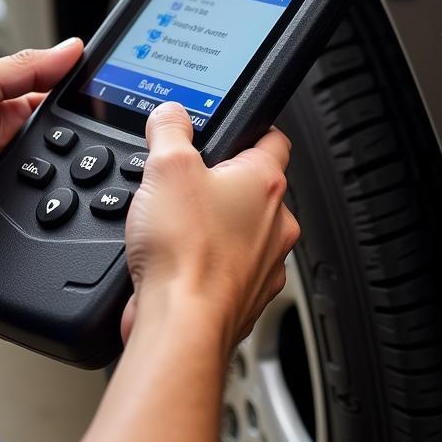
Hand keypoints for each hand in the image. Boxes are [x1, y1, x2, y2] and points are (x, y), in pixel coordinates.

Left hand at [0, 38, 83, 274]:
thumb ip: (22, 69)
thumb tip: (71, 48)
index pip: (52, 104)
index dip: (80, 106)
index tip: (115, 104)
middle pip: (57, 150)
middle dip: (75, 152)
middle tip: (93, 150)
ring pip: (49, 191)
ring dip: (57, 189)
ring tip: (66, 184)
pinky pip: (24, 228)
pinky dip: (37, 224)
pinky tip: (46, 218)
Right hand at [120, 103, 299, 355]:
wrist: (181, 326)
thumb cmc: (185, 252)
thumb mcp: (166, 167)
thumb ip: (170, 130)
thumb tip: (172, 115)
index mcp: (265, 182)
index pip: (273, 138)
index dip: (251, 127)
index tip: (233, 129)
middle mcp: (276, 222)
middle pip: (254, 187)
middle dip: (222, 183)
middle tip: (187, 184)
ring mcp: (265, 264)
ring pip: (244, 231)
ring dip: (216, 227)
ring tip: (178, 227)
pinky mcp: (246, 297)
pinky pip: (230, 269)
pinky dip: (209, 264)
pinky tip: (179, 262)